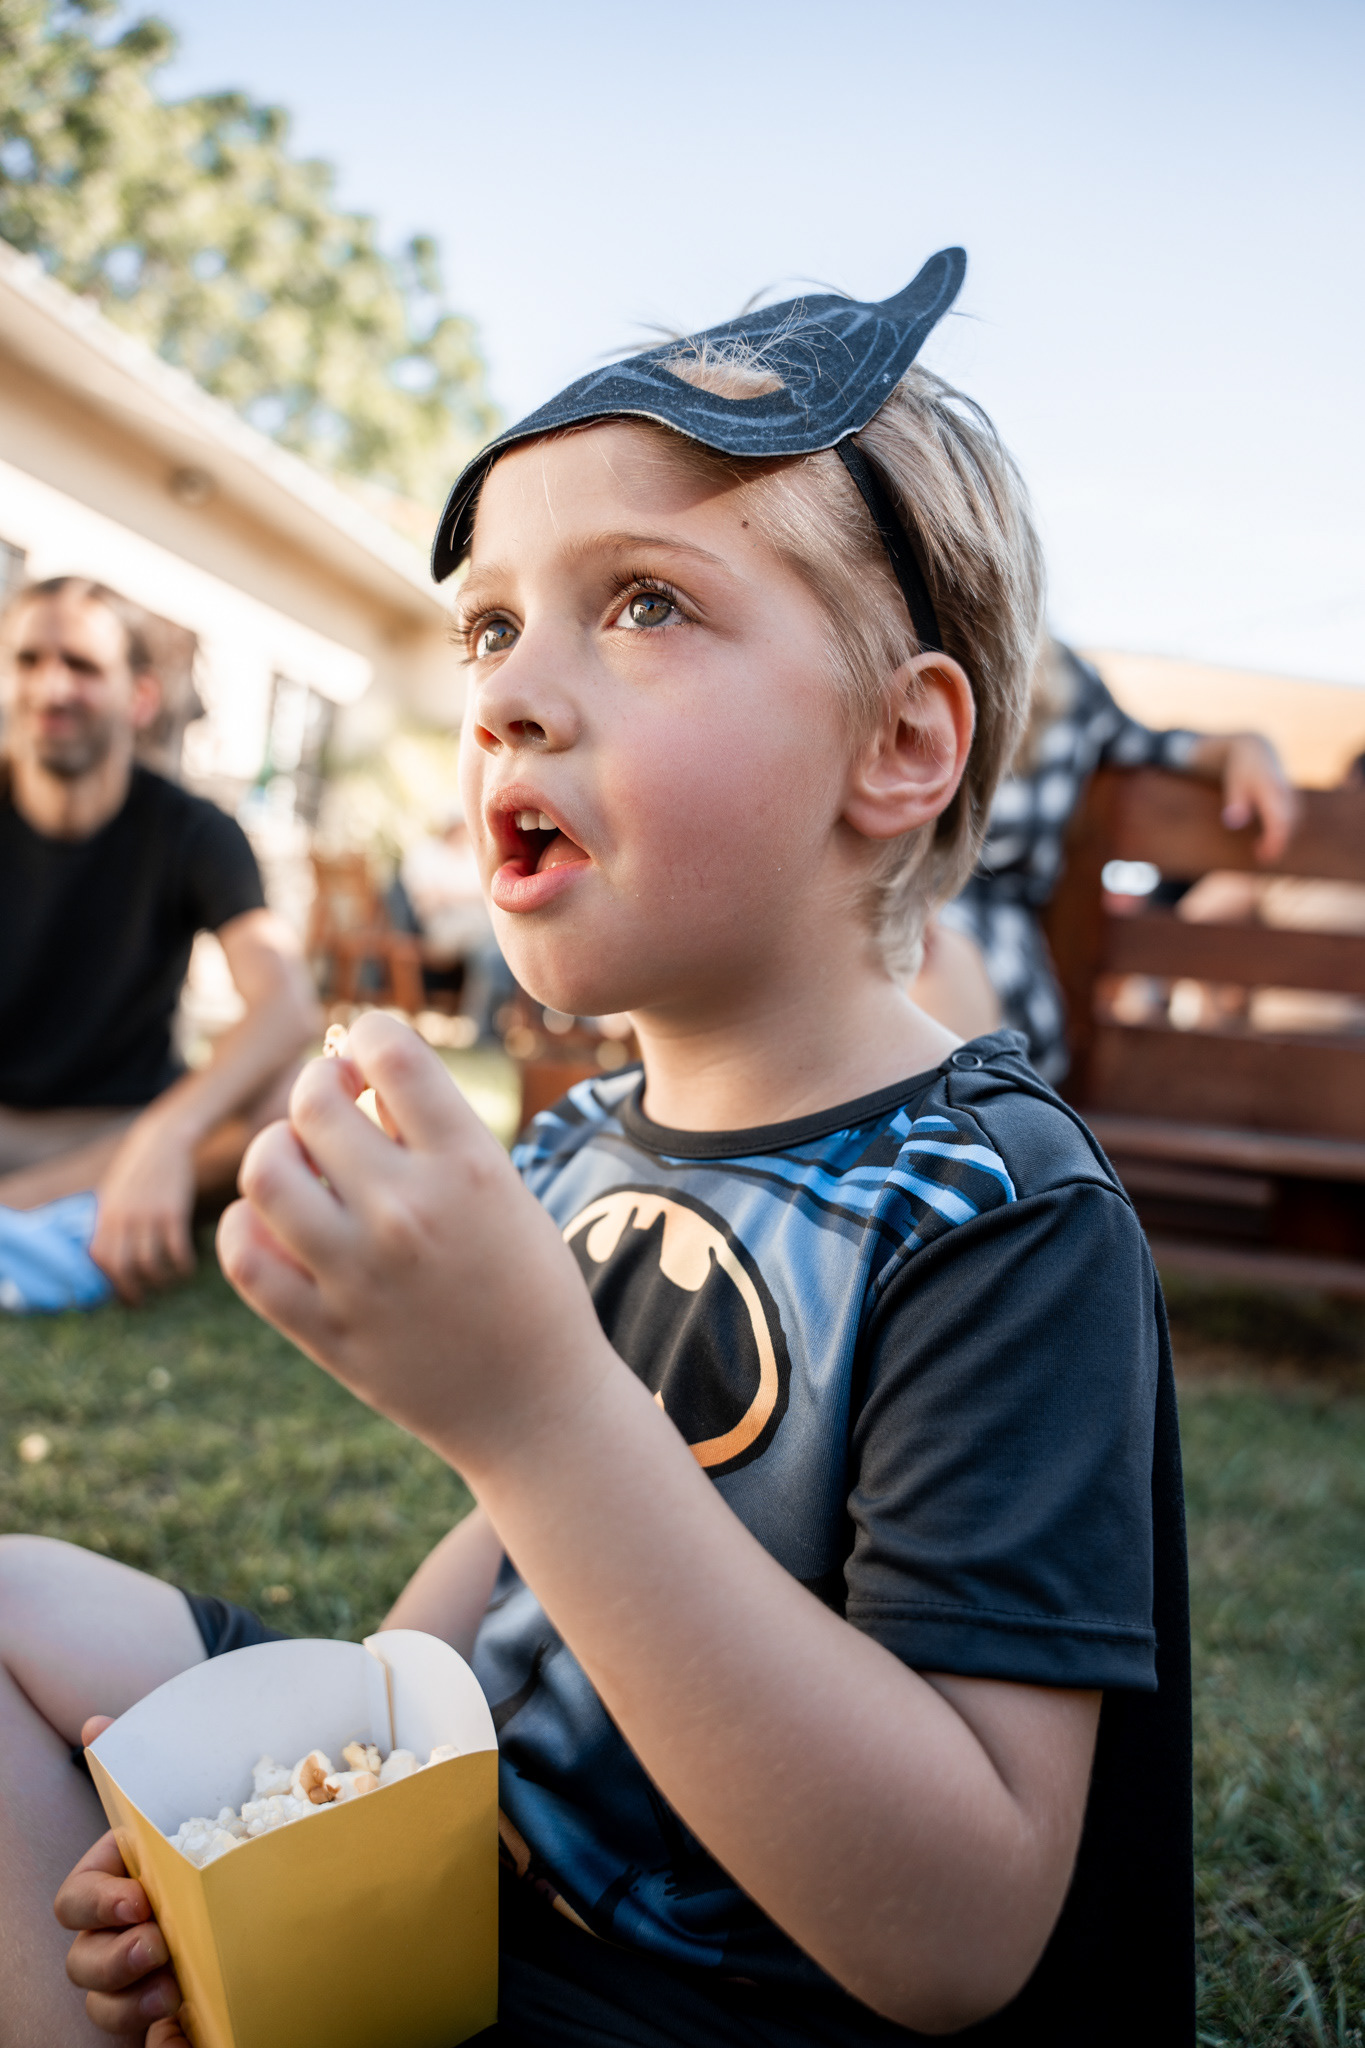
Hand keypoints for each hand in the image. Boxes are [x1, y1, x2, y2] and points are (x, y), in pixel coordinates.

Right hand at [56, 1718, 185, 2039]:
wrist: (276, 1906)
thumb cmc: (217, 1846)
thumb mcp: (192, 1806)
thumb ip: (145, 1769)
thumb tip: (96, 1723)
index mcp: (121, 1883)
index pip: (77, 1900)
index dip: (96, 1903)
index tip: (138, 1901)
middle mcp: (123, 1937)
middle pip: (83, 1962)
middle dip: (111, 1959)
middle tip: (158, 1947)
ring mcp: (145, 1983)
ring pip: (107, 2008)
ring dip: (129, 2005)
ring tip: (171, 1993)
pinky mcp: (177, 2021)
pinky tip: (185, 2038)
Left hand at [90, 1115, 196, 1303]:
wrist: (164, 1140)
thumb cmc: (139, 1171)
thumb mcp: (115, 1194)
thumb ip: (110, 1224)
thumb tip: (104, 1257)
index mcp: (106, 1215)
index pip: (99, 1260)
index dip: (109, 1284)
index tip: (122, 1295)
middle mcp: (124, 1218)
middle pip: (122, 1268)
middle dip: (133, 1292)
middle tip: (145, 1300)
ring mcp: (148, 1214)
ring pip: (149, 1263)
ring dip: (161, 1281)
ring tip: (170, 1282)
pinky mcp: (174, 1210)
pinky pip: (177, 1249)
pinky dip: (183, 1266)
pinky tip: (188, 1267)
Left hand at [217, 1012, 612, 1472]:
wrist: (539, 1409)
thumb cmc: (527, 1287)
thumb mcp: (504, 1192)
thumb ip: (434, 1134)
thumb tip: (353, 1076)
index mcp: (470, 1166)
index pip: (389, 1049)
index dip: (367, 1035)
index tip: (367, 1056)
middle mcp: (409, 1212)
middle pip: (315, 1101)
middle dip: (318, 1089)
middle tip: (334, 1108)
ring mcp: (359, 1274)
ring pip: (265, 1170)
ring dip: (274, 1152)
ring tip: (300, 1165)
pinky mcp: (324, 1331)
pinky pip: (244, 1255)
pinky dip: (246, 1227)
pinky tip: (276, 1227)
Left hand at [1218, 733, 1298, 863]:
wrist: (1257, 750)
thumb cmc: (1241, 770)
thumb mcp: (1233, 783)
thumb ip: (1235, 802)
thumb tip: (1234, 823)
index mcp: (1272, 789)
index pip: (1280, 821)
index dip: (1275, 841)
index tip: (1264, 856)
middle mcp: (1286, 792)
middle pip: (1290, 824)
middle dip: (1278, 844)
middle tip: (1262, 858)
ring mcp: (1292, 795)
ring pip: (1294, 822)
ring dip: (1281, 839)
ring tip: (1262, 853)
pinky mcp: (1293, 798)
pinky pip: (1294, 819)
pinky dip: (1284, 832)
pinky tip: (1267, 842)